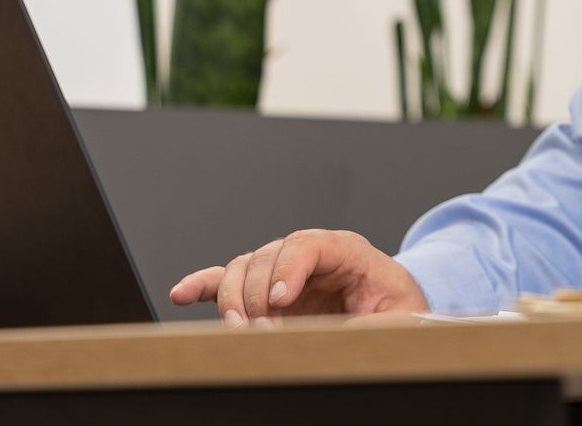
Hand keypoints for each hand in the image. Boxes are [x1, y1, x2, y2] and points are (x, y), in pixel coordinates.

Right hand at [169, 229, 428, 327]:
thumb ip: (371, 327)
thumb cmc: (400, 311)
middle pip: (267, 255)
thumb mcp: (399, 320)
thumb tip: (339, 338)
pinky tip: (182, 294)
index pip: (309, 243)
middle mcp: (310, 255)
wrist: (397, 311)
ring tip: (240, 329)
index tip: (280, 302)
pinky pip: (227, 280)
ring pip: (243, 267)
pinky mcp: (265, 291)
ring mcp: (283, 270)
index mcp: (347, 251)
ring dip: (233, 298)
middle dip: (258, 294)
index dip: (289, 269)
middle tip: (265, 331)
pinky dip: (203, 285)